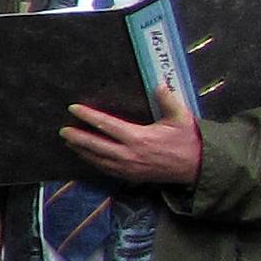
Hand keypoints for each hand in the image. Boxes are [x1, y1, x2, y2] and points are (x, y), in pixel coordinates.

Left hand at [58, 87, 203, 184]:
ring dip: (82, 151)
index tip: (74, 108)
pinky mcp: (132, 176)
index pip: (107, 125)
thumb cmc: (188, 140)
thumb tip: (159, 84)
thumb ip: (169, 100)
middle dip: (78, 138)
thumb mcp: (182, 117)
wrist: (198, 167)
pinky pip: (108, 170)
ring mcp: (130, 168)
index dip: (89, 116)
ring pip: (99, 160)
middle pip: (97, 146)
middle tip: (63, 130)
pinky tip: (86, 156)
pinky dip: (94, 162)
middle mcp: (131, 154)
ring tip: (69, 142)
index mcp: (140, 138)